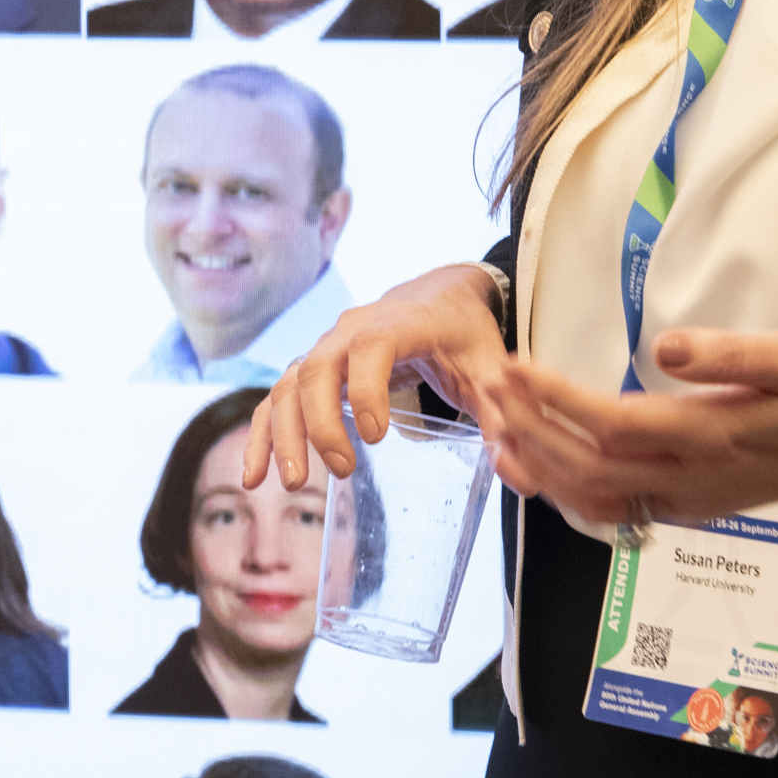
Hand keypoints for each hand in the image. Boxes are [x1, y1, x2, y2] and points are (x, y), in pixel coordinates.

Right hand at [245, 263, 509, 491]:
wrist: (437, 296)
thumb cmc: (464, 333)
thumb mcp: (490, 368)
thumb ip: (504, 420)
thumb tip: (523, 479)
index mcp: (399, 323)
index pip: (371, 347)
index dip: (367, 389)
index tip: (377, 436)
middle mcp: (350, 331)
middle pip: (317, 368)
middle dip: (320, 421)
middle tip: (341, 468)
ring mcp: (325, 349)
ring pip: (290, 384)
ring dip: (284, 432)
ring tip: (294, 482)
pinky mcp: (312, 370)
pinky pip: (277, 399)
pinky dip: (262, 435)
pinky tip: (254, 478)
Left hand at [482, 330, 777, 538]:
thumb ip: (735, 354)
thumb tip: (667, 347)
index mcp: (714, 436)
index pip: (615, 424)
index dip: (558, 400)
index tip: (516, 369)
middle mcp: (693, 478)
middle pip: (591, 467)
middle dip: (533, 430)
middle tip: (491, 387)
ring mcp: (688, 499)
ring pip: (596, 498)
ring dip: (541, 465)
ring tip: (498, 424)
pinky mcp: (688, 505)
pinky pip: (615, 509)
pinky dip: (568, 490)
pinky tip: (541, 462)